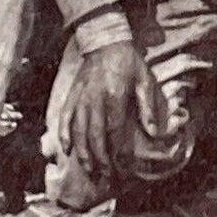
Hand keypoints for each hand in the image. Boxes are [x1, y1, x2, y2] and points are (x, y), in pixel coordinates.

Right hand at [58, 40, 169, 179]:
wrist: (105, 40)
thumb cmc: (128, 61)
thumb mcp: (144, 79)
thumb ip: (147, 106)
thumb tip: (152, 132)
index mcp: (115, 96)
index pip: (116, 132)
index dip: (120, 152)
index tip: (124, 168)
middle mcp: (95, 100)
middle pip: (95, 136)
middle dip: (100, 159)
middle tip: (105, 176)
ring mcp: (81, 98)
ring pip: (78, 131)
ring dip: (83, 153)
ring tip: (89, 170)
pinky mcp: (72, 95)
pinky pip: (64, 117)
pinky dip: (63, 134)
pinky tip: (65, 149)